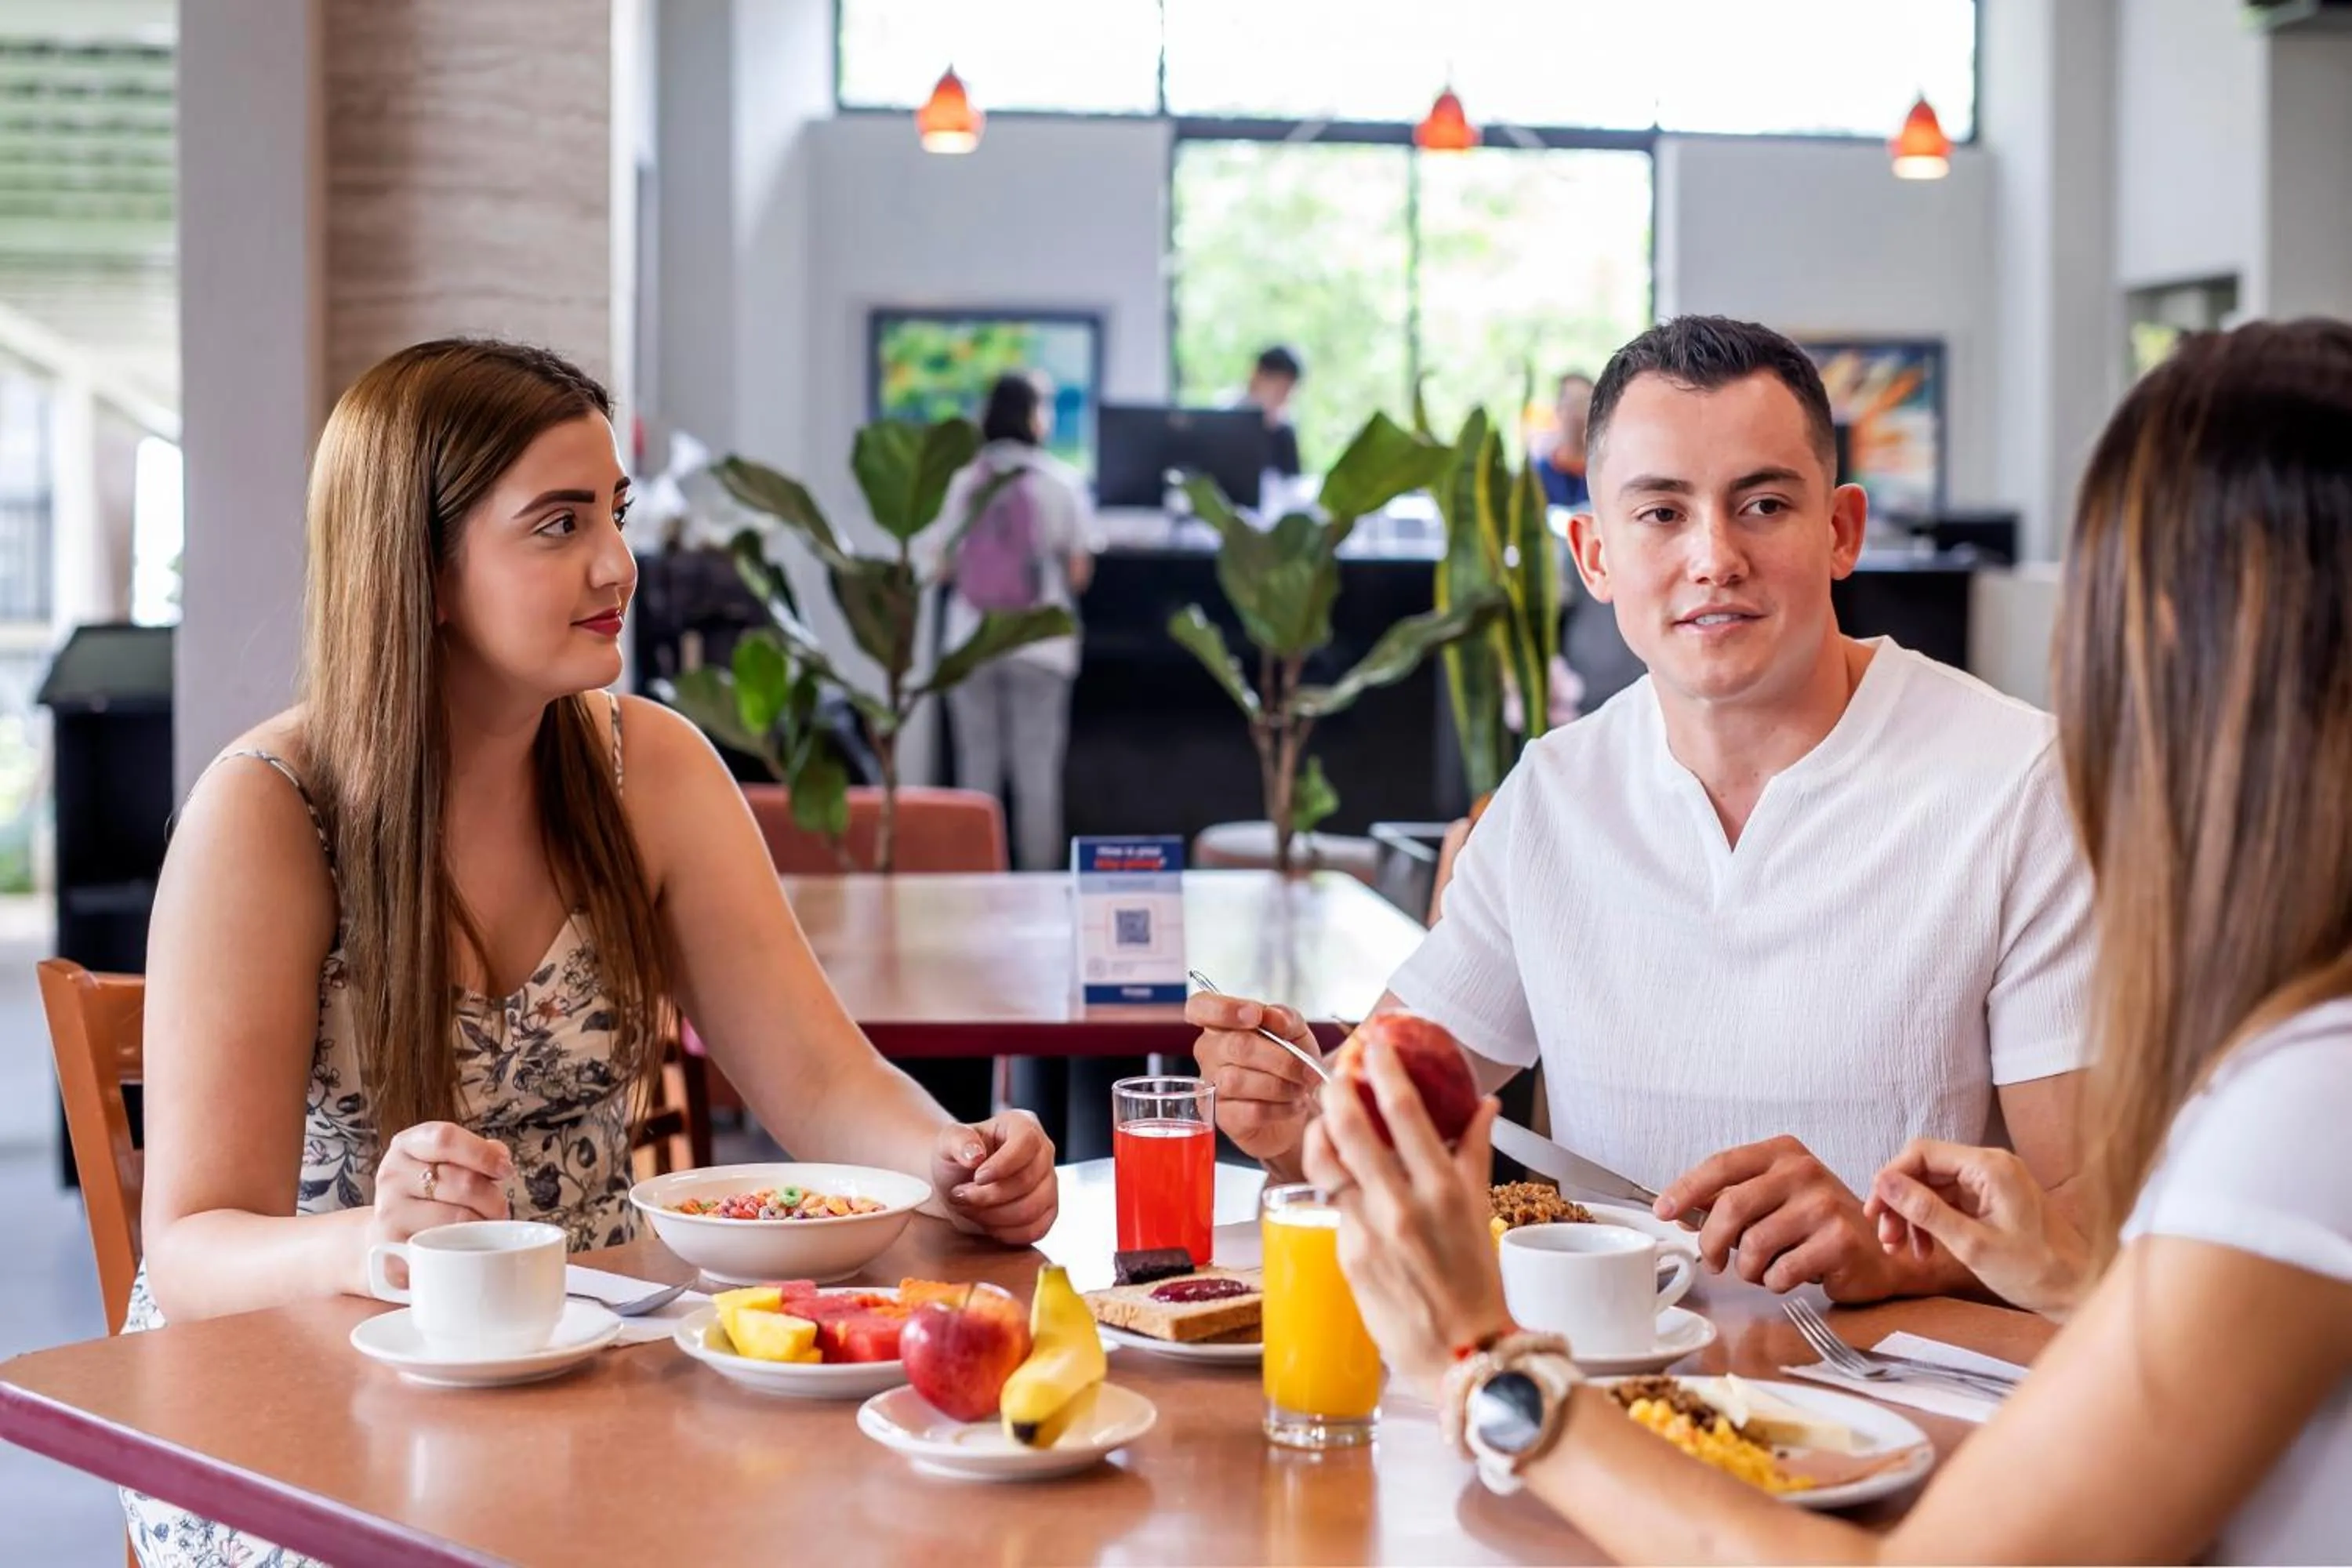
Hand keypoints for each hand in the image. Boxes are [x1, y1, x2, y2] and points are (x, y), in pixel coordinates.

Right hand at [364, 1122, 514, 1287]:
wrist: (386, 1230)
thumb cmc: (427, 1191)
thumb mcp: (444, 1161)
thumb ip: (474, 1153)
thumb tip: (500, 1156)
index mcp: (406, 1145)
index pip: (445, 1139)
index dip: (482, 1153)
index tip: (505, 1170)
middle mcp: (392, 1175)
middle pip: (461, 1182)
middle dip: (493, 1199)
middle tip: (500, 1209)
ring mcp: (389, 1212)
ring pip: (456, 1218)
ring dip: (483, 1225)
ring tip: (487, 1227)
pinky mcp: (394, 1247)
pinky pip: (443, 1248)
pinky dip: (463, 1249)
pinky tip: (465, 1247)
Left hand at [932, 1110, 1058, 1245]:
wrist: (959, 1181)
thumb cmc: (957, 1157)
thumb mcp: (948, 1142)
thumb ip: (958, 1140)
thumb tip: (975, 1155)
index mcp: (1023, 1125)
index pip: (1027, 1143)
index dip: (1003, 1164)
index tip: (977, 1178)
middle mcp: (1044, 1151)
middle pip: (1028, 1180)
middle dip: (988, 1196)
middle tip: (959, 1195)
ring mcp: (1049, 1182)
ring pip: (1032, 1208)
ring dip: (994, 1216)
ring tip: (970, 1208)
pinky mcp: (1047, 1210)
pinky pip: (1036, 1229)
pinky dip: (1007, 1232)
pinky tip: (987, 1223)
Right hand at [1186, 992, 1323, 1171]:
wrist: (1299, 1105)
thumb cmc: (1290, 1063)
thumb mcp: (1296, 1033)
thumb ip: (1286, 1018)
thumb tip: (1274, 1016)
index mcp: (1222, 1024)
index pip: (1200, 1006)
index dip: (1224, 1009)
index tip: (1256, 1016)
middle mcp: (1209, 1052)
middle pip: (1235, 1046)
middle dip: (1279, 1058)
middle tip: (1306, 1070)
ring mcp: (1212, 1085)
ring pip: (1238, 1081)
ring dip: (1280, 1086)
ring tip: (1301, 1089)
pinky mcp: (1223, 1117)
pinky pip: (1250, 1111)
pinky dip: (1280, 1108)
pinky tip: (1294, 1105)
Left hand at [1302, 1030, 1512, 1402]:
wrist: (1460, 1355)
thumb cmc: (1476, 1283)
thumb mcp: (1481, 1210)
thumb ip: (1474, 1152)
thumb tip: (1484, 1106)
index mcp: (1443, 1189)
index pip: (1405, 1111)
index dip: (1384, 1068)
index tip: (1376, 1042)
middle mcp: (1402, 1205)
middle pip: (1351, 1127)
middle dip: (1338, 1088)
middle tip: (1338, 1070)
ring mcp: (1368, 1230)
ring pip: (1327, 1162)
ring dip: (1322, 1130)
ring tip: (1326, 1117)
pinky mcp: (1346, 1253)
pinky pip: (1334, 1203)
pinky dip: (1334, 1180)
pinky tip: (1339, 1171)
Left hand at [1655, 1135, 1938, 1302]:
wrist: (1879, 1254)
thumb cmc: (1817, 1227)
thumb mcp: (1772, 1201)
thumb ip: (1727, 1200)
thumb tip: (1675, 1208)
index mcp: (1782, 1153)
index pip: (1721, 1165)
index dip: (1686, 1189)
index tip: (1662, 1210)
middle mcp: (1803, 1171)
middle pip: (1731, 1206)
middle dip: (1712, 1242)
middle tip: (1714, 1262)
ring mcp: (1824, 1204)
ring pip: (1754, 1244)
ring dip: (1748, 1268)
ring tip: (1761, 1270)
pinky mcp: (1839, 1240)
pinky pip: (1781, 1271)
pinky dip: (1775, 1282)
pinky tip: (1790, 1276)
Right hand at [1865, 1138, 2090, 1319]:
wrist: (2080, 1290)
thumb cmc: (2035, 1271)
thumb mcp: (1971, 1244)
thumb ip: (1925, 1210)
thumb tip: (1884, 1182)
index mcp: (1990, 1167)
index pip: (1923, 1152)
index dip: (1892, 1177)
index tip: (1875, 1210)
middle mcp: (1992, 1165)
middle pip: (1926, 1169)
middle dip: (1900, 1201)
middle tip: (1885, 1236)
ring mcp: (1994, 1182)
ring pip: (1934, 1186)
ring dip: (1913, 1215)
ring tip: (1901, 1249)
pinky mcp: (1994, 1199)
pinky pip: (1951, 1201)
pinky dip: (1932, 1222)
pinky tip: (1925, 1248)